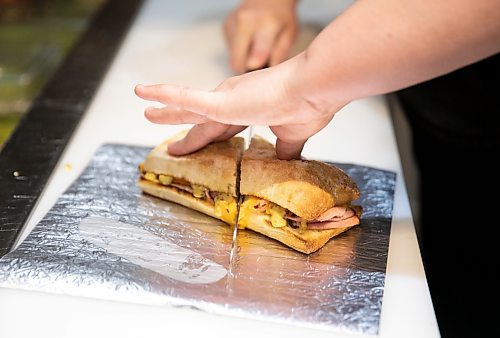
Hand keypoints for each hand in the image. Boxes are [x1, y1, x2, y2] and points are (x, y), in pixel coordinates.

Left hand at [135, 56, 347, 159]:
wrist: (315, 88)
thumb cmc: (309, 105)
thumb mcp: (292, 137)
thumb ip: (284, 150)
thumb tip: (287, 164)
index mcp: (250, 109)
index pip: (221, 127)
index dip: (206, 137)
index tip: (195, 144)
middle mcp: (235, 100)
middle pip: (199, 118)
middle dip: (180, 123)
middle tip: (161, 125)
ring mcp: (227, 99)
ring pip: (188, 106)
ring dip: (166, 108)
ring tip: (146, 106)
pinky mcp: (223, 100)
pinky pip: (187, 98)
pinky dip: (166, 96)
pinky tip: (146, 94)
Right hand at [224, 0, 297, 73]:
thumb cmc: (282, 18)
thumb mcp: (289, 35)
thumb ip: (279, 54)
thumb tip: (268, 70)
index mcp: (266, 23)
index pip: (257, 52)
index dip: (256, 67)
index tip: (257, 70)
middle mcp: (245, 20)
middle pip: (238, 60)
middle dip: (247, 68)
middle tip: (258, 66)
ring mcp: (232, 22)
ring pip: (233, 57)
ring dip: (243, 59)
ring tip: (255, 48)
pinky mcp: (225, 25)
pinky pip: (230, 49)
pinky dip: (239, 50)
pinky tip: (249, 41)